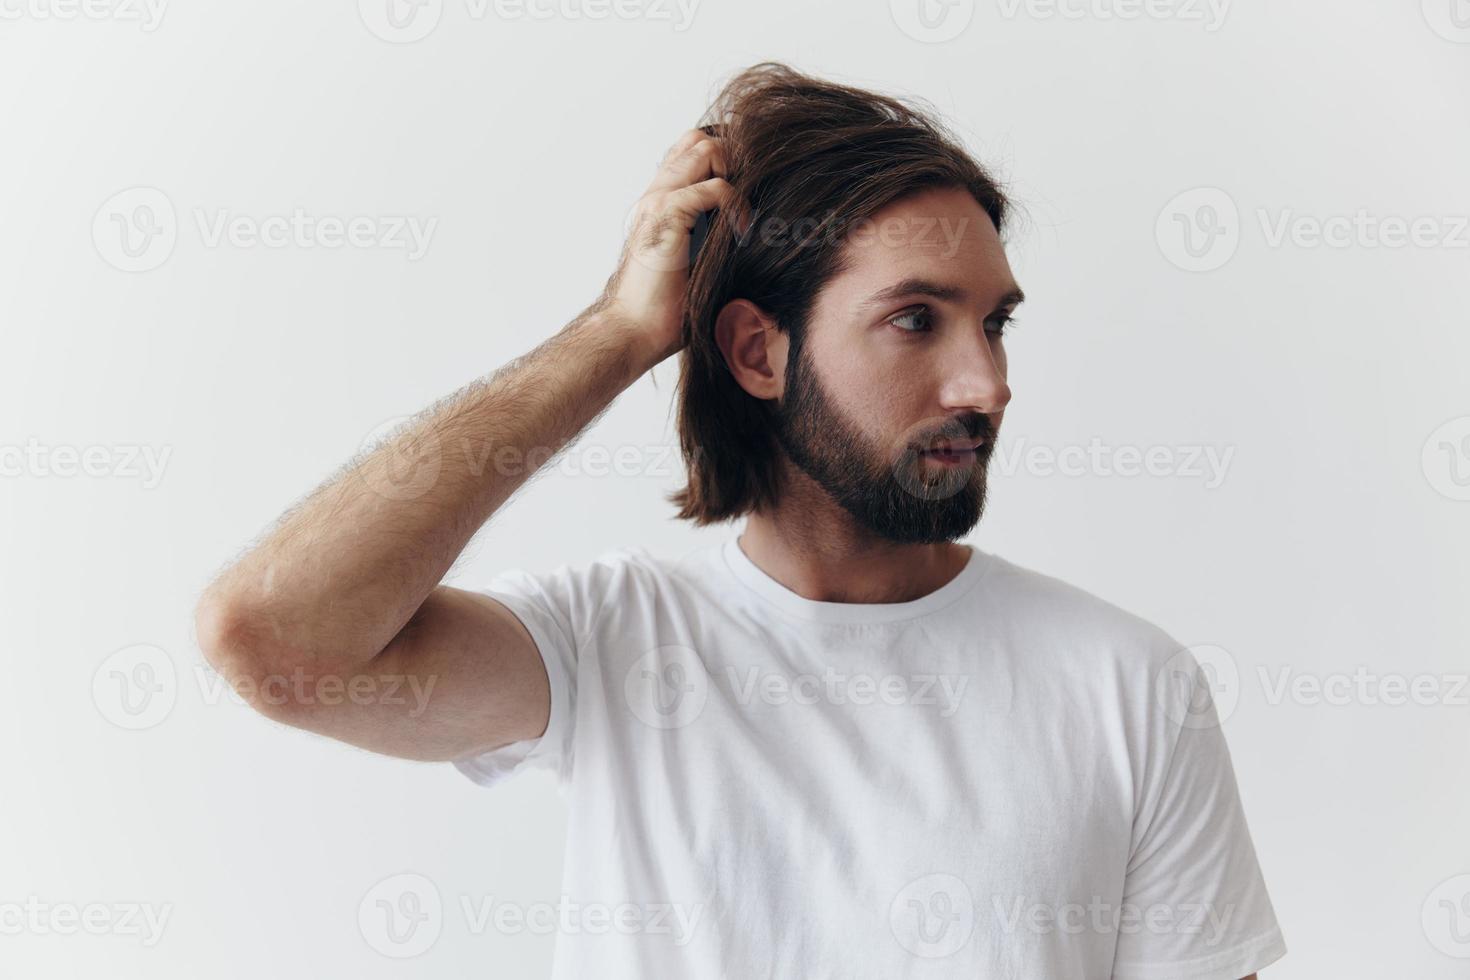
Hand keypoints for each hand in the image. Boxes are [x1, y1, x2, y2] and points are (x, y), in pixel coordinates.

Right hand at [594, 128, 742, 365]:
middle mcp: (656, 194)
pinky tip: (740, 232)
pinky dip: (735, 204)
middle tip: (744, 201)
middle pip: (698, 139)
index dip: (723, 160)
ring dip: (733, 175)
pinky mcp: (666, 215)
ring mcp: (658, 201)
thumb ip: (711, 238)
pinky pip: (715, 187)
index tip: (745, 194)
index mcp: (660, 203)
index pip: (691, 152)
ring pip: (705, 149)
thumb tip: (756, 235)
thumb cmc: (665, 310)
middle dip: (731, 160)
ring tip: (740, 215)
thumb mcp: (696, 264)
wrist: (633, 330)